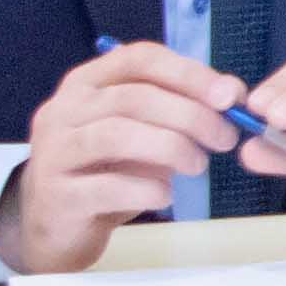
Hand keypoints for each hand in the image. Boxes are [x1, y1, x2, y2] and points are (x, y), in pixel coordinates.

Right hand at [1, 42, 252, 273]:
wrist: (55, 226)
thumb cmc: (107, 171)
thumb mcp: (144, 132)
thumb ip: (181, 108)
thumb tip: (232, 94)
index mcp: (86, 83)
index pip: (138, 59)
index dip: (189, 73)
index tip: (229, 96)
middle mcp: (62, 110)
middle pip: (133, 97)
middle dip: (190, 115)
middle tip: (224, 139)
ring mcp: (53, 152)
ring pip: (117, 135)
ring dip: (172, 147)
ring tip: (198, 166)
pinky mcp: (57, 196)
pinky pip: (108, 186)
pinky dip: (148, 189)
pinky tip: (166, 195)